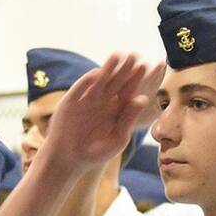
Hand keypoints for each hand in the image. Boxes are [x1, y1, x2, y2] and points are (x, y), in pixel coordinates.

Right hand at [39, 54, 162, 172]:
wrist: (70, 159)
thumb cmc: (96, 153)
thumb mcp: (118, 137)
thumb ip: (128, 118)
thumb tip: (143, 98)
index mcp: (116, 111)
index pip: (128, 91)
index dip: (136, 79)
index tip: (146, 66)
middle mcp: (102, 103)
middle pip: (115, 82)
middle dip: (125, 69)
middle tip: (135, 55)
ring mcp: (86, 101)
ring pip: (99, 82)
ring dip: (107, 69)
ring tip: (117, 55)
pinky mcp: (70, 102)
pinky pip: (80, 89)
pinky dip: (88, 81)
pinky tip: (98, 73)